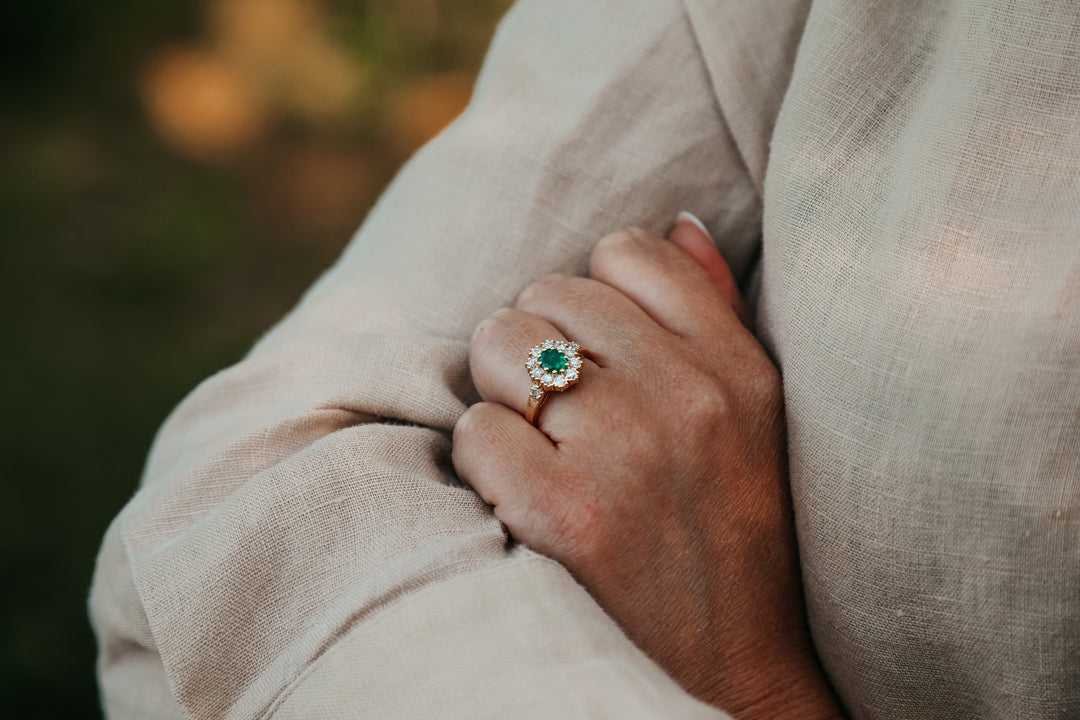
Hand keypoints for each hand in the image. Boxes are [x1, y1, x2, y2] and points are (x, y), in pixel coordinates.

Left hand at [452, 217, 840, 718]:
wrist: (731, 673)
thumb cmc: (733, 536)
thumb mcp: (757, 420)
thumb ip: (716, 313)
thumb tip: (675, 223)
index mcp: (739, 369)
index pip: (628, 252)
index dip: (594, 297)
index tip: (599, 350)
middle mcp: (687, 400)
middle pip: (547, 294)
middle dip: (538, 343)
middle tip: (562, 410)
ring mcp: (625, 456)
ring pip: (500, 347)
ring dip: (503, 393)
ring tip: (541, 445)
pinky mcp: (564, 516)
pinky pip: (476, 430)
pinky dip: (483, 459)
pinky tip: (522, 494)